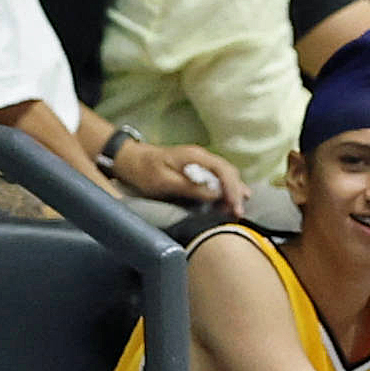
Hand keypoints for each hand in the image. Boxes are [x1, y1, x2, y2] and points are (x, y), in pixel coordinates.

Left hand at [111, 136, 240, 209]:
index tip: (235, 207)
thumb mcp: (164, 181)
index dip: (232, 189)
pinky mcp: (197, 170)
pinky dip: (225, 191)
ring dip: (233, 193)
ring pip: (226, 175)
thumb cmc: (144, 171)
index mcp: (195, 156)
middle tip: (238, 214)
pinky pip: (218, 179)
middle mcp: (202, 157)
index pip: (223, 171)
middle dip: (236, 193)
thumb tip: (215, 194)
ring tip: (236, 211)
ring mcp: (200, 162)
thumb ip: (190, 187)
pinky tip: (229, 203)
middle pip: (229, 172)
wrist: (131, 160)